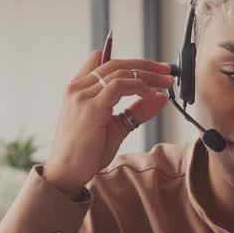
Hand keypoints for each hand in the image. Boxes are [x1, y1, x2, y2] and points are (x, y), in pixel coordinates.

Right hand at [42, 50, 173, 195]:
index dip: (128, 61)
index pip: (101, 60)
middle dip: (145, 65)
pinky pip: (120, 86)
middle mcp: (78, 88)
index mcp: (78, 89)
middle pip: (116, 64)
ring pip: (120, 72)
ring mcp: (83, 96)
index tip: (152, 68)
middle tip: (166, 71)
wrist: (66, 172)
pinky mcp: (92, 107)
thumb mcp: (117, 127)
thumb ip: (136, 111)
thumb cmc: (86, 153)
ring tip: (166, 82)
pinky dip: (139, 86)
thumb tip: (161, 98)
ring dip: (148, 75)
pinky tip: (152, 94)